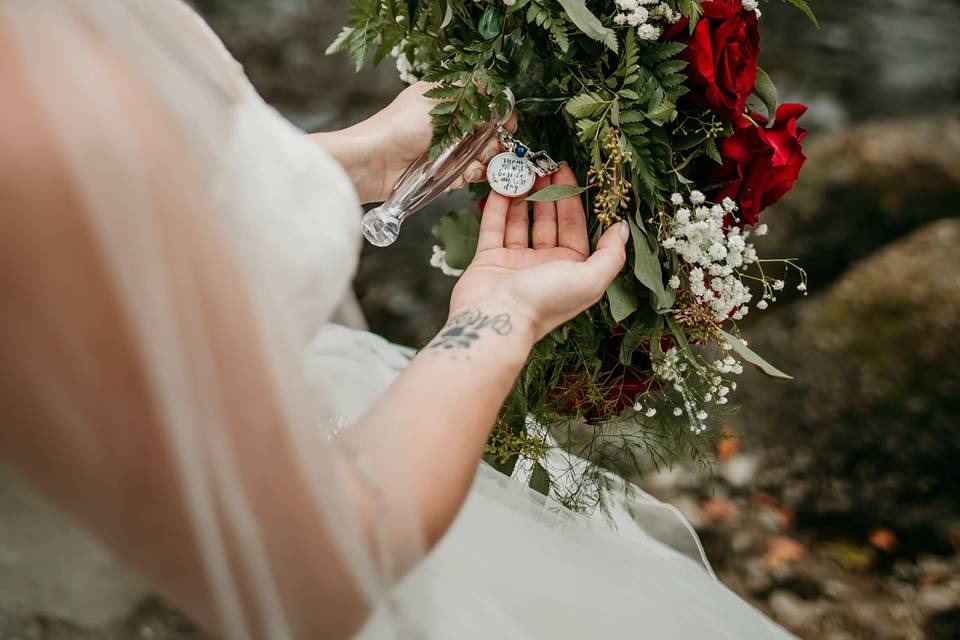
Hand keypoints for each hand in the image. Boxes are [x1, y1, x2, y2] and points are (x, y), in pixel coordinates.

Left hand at [324, 82, 517, 201]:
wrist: (373, 162)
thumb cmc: (401, 126)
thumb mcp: (438, 100)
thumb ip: (469, 92)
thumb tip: (493, 83)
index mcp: (449, 100)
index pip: (486, 106)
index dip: (500, 118)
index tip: (506, 127)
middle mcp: (449, 123)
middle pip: (488, 136)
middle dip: (492, 146)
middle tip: (486, 152)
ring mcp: (443, 149)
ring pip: (477, 159)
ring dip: (478, 165)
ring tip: (468, 168)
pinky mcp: (438, 172)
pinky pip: (461, 176)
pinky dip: (460, 178)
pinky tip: (450, 176)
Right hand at [449, 165, 628, 341]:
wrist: (496, 322)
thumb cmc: (544, 302)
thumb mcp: (590, 279)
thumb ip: (611, 254)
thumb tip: (622, 228)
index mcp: (571, 270)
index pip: (574, 227)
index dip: (571, 198)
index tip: (565, 172)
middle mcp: (544, 265)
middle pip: (548, 221)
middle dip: (546, 193)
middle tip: (542, 165)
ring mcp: (515, 262)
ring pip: (520, 221)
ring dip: (522, 196)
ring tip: (522, 170)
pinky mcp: (488, 260)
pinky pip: (494, 227)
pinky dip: (497, 207)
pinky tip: (502, 186)